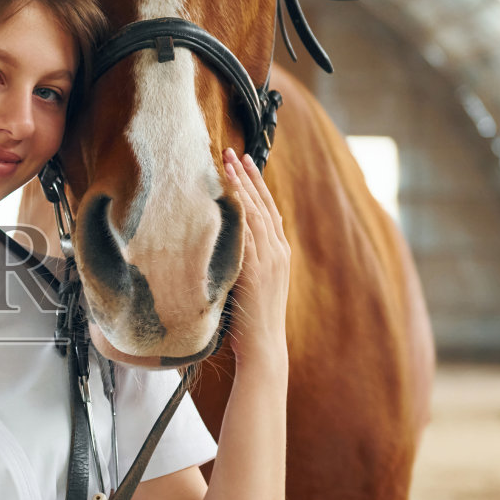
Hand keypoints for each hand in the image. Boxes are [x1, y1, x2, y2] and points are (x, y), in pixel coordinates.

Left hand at [221, 148, 290, 364]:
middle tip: (231, 151)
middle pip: (262, 205)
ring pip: (255, 213)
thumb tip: (221, 249)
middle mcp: (278, 253)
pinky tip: (227, 195)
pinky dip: (238, 212)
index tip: (243, 163)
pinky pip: (247, 234)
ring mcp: (270, 260)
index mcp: (278, 255)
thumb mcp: (248, 286)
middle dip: (246, 176)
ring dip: (241, 186)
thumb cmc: (250, 323)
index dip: (255, 185)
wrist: (264, 348)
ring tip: (227, 162)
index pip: (267, 211)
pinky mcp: (257, 271)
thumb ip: (242, 265)